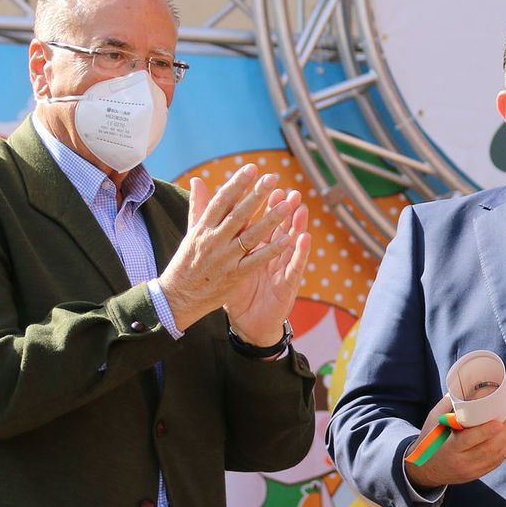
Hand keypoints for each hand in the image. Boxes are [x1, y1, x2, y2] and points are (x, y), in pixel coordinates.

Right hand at [157, 165, 302, 330]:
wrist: (178, 297)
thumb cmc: (186, 262)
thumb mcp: (190, 232)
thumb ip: (198, 206)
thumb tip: (197, 180)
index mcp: (202, 228)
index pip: (221, 201)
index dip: (237, 184)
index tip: (252, 169)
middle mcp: (213, 241)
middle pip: (238, 215)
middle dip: (256, 196)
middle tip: (272, 178)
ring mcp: (225, 259)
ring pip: (250, 236)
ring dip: (270, 220)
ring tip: (287, 204)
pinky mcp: (234, 276)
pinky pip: (256, 261)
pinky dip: (271, 250)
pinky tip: (287, 239)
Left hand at [223, 190, 311, 346]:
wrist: (246, 324)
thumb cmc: (235, 291)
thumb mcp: (223, 262)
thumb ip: (215, 236)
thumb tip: (200, 217)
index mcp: (255, 249)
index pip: (260, 222)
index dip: (264, 203)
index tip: (265, 182)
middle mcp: (270, 256)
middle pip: (278, 228)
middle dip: (283, 209)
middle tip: (287, 189)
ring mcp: (280, 270)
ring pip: (290, 244)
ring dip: (296, 225)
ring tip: (300, 207)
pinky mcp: (287, 286)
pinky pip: (294, 268)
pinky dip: (300, 253)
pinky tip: (305, 238)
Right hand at [404, 413, 505, 490]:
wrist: (424, 470)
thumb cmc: (429, 441)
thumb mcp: (432, 422)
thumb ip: (446, 405)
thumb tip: (463, 386)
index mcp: (449, 448)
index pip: (470, 440)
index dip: (487, 431)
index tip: (499, 421)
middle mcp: (461, 462)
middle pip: (489, 449)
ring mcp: (470, 471)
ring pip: (496, 457)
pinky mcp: (476, 474)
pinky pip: (496, 463)